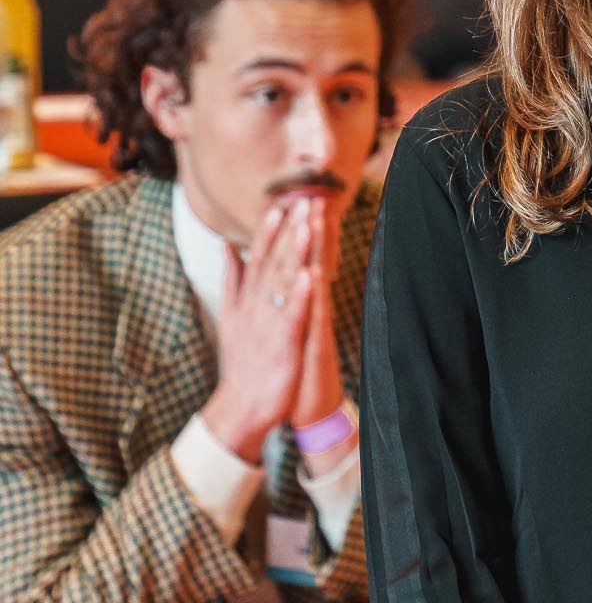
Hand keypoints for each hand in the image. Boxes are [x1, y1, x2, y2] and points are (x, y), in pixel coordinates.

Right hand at [203, 198, 315, 463]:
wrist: (241, 407)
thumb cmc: (243, 361)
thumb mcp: (231, 315)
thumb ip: (232, 280)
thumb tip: (227, 246)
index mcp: (247, 299)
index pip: (257, 256)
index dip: (268, 229)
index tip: (280, 201)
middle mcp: (255, 307)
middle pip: (271, 262)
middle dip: (286, 230)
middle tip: (299, 199)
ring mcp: (268, 324)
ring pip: (281, 283)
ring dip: (293, 253)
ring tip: (305, 226)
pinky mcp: (282, 345)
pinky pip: (292, 316)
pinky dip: (298, 295)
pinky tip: (309, 275)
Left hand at [288, 196, 343, 434]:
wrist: (309, 409)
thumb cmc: (294, 367)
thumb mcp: (282, 329)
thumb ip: (275, 298)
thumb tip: (263, 273)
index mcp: (296, 303)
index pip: (295, 259)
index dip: (293, 229)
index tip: (292, 196)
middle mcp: (308, 309)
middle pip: (309, 261)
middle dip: (309, 228)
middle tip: (310, 193)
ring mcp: (314, 325)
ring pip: (316, 282)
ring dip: (316, 252)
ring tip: (316, 219)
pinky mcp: (316, 345)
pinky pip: (316, 318)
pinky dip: (314, 296)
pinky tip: (315, 273)